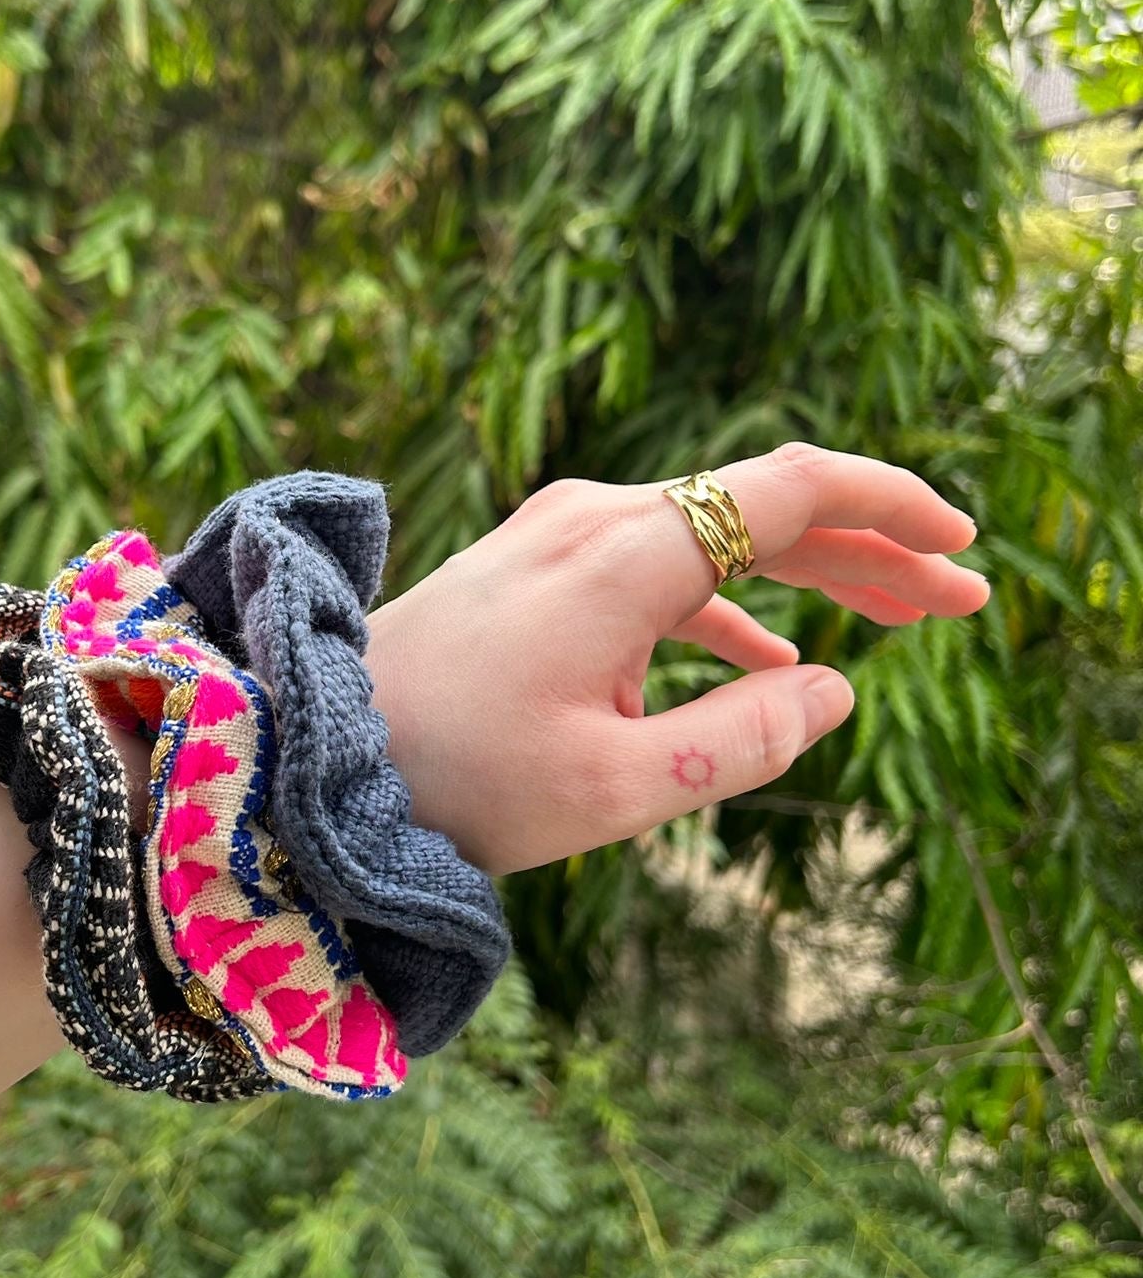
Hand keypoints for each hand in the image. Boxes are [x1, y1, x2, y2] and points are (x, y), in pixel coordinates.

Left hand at [364, 443, 989, 874]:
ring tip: (893, 622)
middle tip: (960, 598)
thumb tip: (836, 693)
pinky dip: (725, 608)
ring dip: (806, 578)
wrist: (316, 748)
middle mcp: (595, 519)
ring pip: (714, 537)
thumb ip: (741, 742)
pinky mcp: (533, 566)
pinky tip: (767, 661)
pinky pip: (656, 570)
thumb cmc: (456, 777)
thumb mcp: (615, 788)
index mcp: (625, 555)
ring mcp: (557, 535)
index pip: (791, 488)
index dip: (889, 505)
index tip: (961, 543)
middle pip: (765, 508)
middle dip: (870, 550)